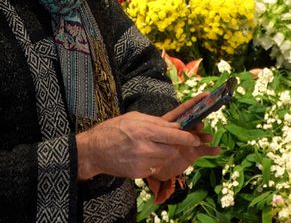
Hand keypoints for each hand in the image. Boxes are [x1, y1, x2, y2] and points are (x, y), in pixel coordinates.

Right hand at [75, 111, 201, 180]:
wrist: (94, 151)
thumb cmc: (112, 130)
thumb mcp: (133, 117)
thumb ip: (155, 121)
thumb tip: (175, 125)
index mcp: (144, 130)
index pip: (174, 135)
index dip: (187, 137)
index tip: (196, 138)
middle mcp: (144, 147)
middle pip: (172, 149)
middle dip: (174, 146)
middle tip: (169, 142)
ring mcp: (142, 162)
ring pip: (165, 159)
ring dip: (163, 154)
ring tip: (149, 147)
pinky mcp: (139, 173)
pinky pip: (154, 167)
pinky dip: (152, 162)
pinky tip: (140, 156)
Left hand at [149, 93, 220, 179]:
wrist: (155, 168)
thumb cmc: (154, 150)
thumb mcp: (156, 138)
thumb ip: (165, 133)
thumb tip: (177, 128)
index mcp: (172, 123)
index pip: (184, 110)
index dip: (194, 102)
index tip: (206, 94)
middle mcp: (183, 131)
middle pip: (194, 123)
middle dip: (199, 122)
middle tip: (200, 125)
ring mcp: (189, 142)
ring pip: (200, 136)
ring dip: (205, 135)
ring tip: (208, 137)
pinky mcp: (193, 153)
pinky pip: (204, 150)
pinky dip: (212, 150)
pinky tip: (217, 150)